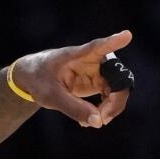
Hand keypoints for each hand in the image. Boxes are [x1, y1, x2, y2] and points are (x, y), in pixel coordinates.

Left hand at [12, 30, 133, 127]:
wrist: (33, 79)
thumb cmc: (39, 80)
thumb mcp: (51, 96)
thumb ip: (73, 108)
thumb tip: (98, 122)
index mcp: (76, 55)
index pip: (97, 47)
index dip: (113, 42)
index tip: (126, 35)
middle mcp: (93, 60)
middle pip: (118, 76)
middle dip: (116, 100)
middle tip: (103, 119)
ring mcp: (98, 71)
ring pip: (118, 89)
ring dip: (111, 107)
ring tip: (96, 122)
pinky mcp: (98, 82)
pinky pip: (111, 96)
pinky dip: (105, 110)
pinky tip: (92, 120)